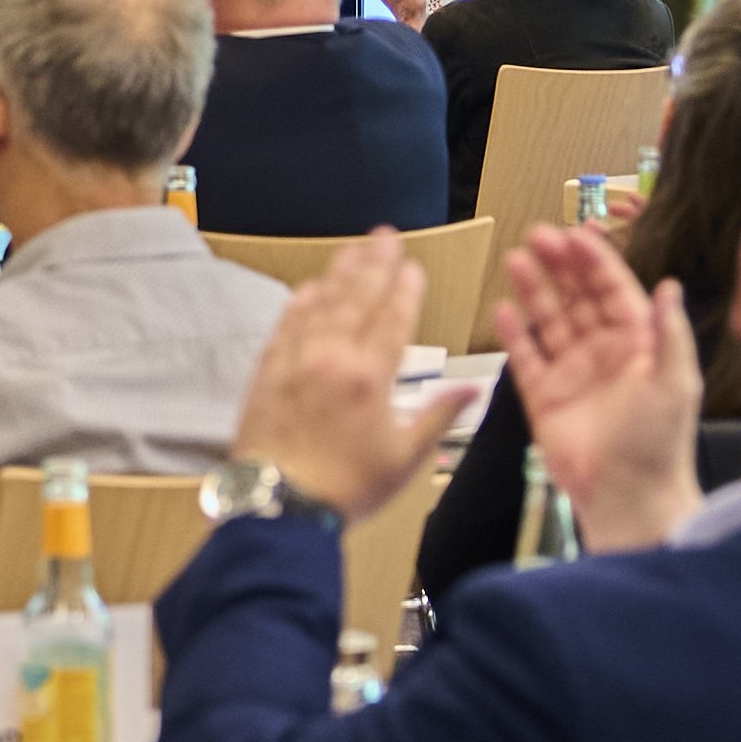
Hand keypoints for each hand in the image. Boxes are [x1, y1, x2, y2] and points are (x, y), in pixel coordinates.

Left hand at [223, 230, 464, 521]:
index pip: (393, 318)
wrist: (280, 504)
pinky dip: (300, 302)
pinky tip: (309, 288)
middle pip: (355, 297)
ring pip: (319, 303)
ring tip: (353, 249)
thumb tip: (473, 387)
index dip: (405, 289)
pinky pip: (286, 324)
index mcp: (369, 377)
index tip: (413, 267)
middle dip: (373, 264)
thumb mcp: (406, 457)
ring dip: (338, 273)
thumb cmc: (347, 487)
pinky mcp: (267, 370)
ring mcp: (294, 360)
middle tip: (385, 237)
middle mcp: (330, 357)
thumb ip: (438, 414)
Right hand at [492, 223, 704, 550]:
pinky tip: (503, 309)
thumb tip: (670, 285)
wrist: (626, 496)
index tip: (575, 234)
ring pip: (549, 320)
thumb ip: (669, 332)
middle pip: (578, 298)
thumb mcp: (674, 381)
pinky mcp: (543, 397)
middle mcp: (603, 354)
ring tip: (516, 260)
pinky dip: (514, 333)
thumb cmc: (657, 442)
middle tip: (538, 236)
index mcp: (638, 345)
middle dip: (560, 266)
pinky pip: (525, 357)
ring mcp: (572, 374)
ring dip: (535, 290)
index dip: (595, 262)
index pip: (614, 291)